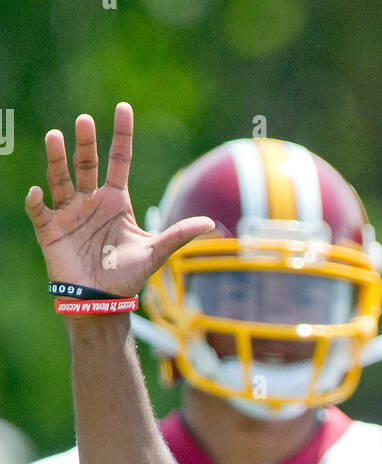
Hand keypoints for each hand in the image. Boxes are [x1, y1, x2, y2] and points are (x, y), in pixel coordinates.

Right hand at [24, 102, 212, 296]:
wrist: (102, 302)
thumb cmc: (127, 277)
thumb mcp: (155, 253)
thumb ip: (179, 235)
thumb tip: (211, 223)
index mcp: (116, 201)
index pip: (118, 161)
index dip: (121, 136)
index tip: (123, 108)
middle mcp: (91, 200)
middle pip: (87, 163)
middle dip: (85, 142)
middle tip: (84, 121)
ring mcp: (69, 212)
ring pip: (60, 178)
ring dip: (57, 159)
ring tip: (55, 137)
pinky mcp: (50, 229)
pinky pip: (39, 211)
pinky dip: (36, 202)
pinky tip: (36, 192)